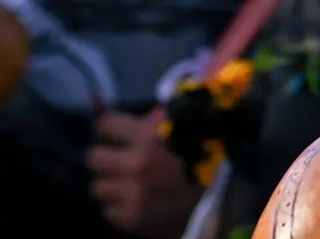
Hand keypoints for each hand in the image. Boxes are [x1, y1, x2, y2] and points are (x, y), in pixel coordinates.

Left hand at [86, 112, 203, 238]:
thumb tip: (108, 101)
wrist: (226, 193)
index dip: (109, 130)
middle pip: (93, 158)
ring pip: (98, 188)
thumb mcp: (182, 125)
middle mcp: (136, 164)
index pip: (103, 126)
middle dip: (106, 159)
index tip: (116, 136)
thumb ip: (151, 117)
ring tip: (130, 185)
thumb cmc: (204, 154)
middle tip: (120, 163)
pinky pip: (109, 212)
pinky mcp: (134, 218)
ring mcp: (134, 193)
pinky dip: (120, 208)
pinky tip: (138, 202)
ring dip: (112, 186)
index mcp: (148, 136)